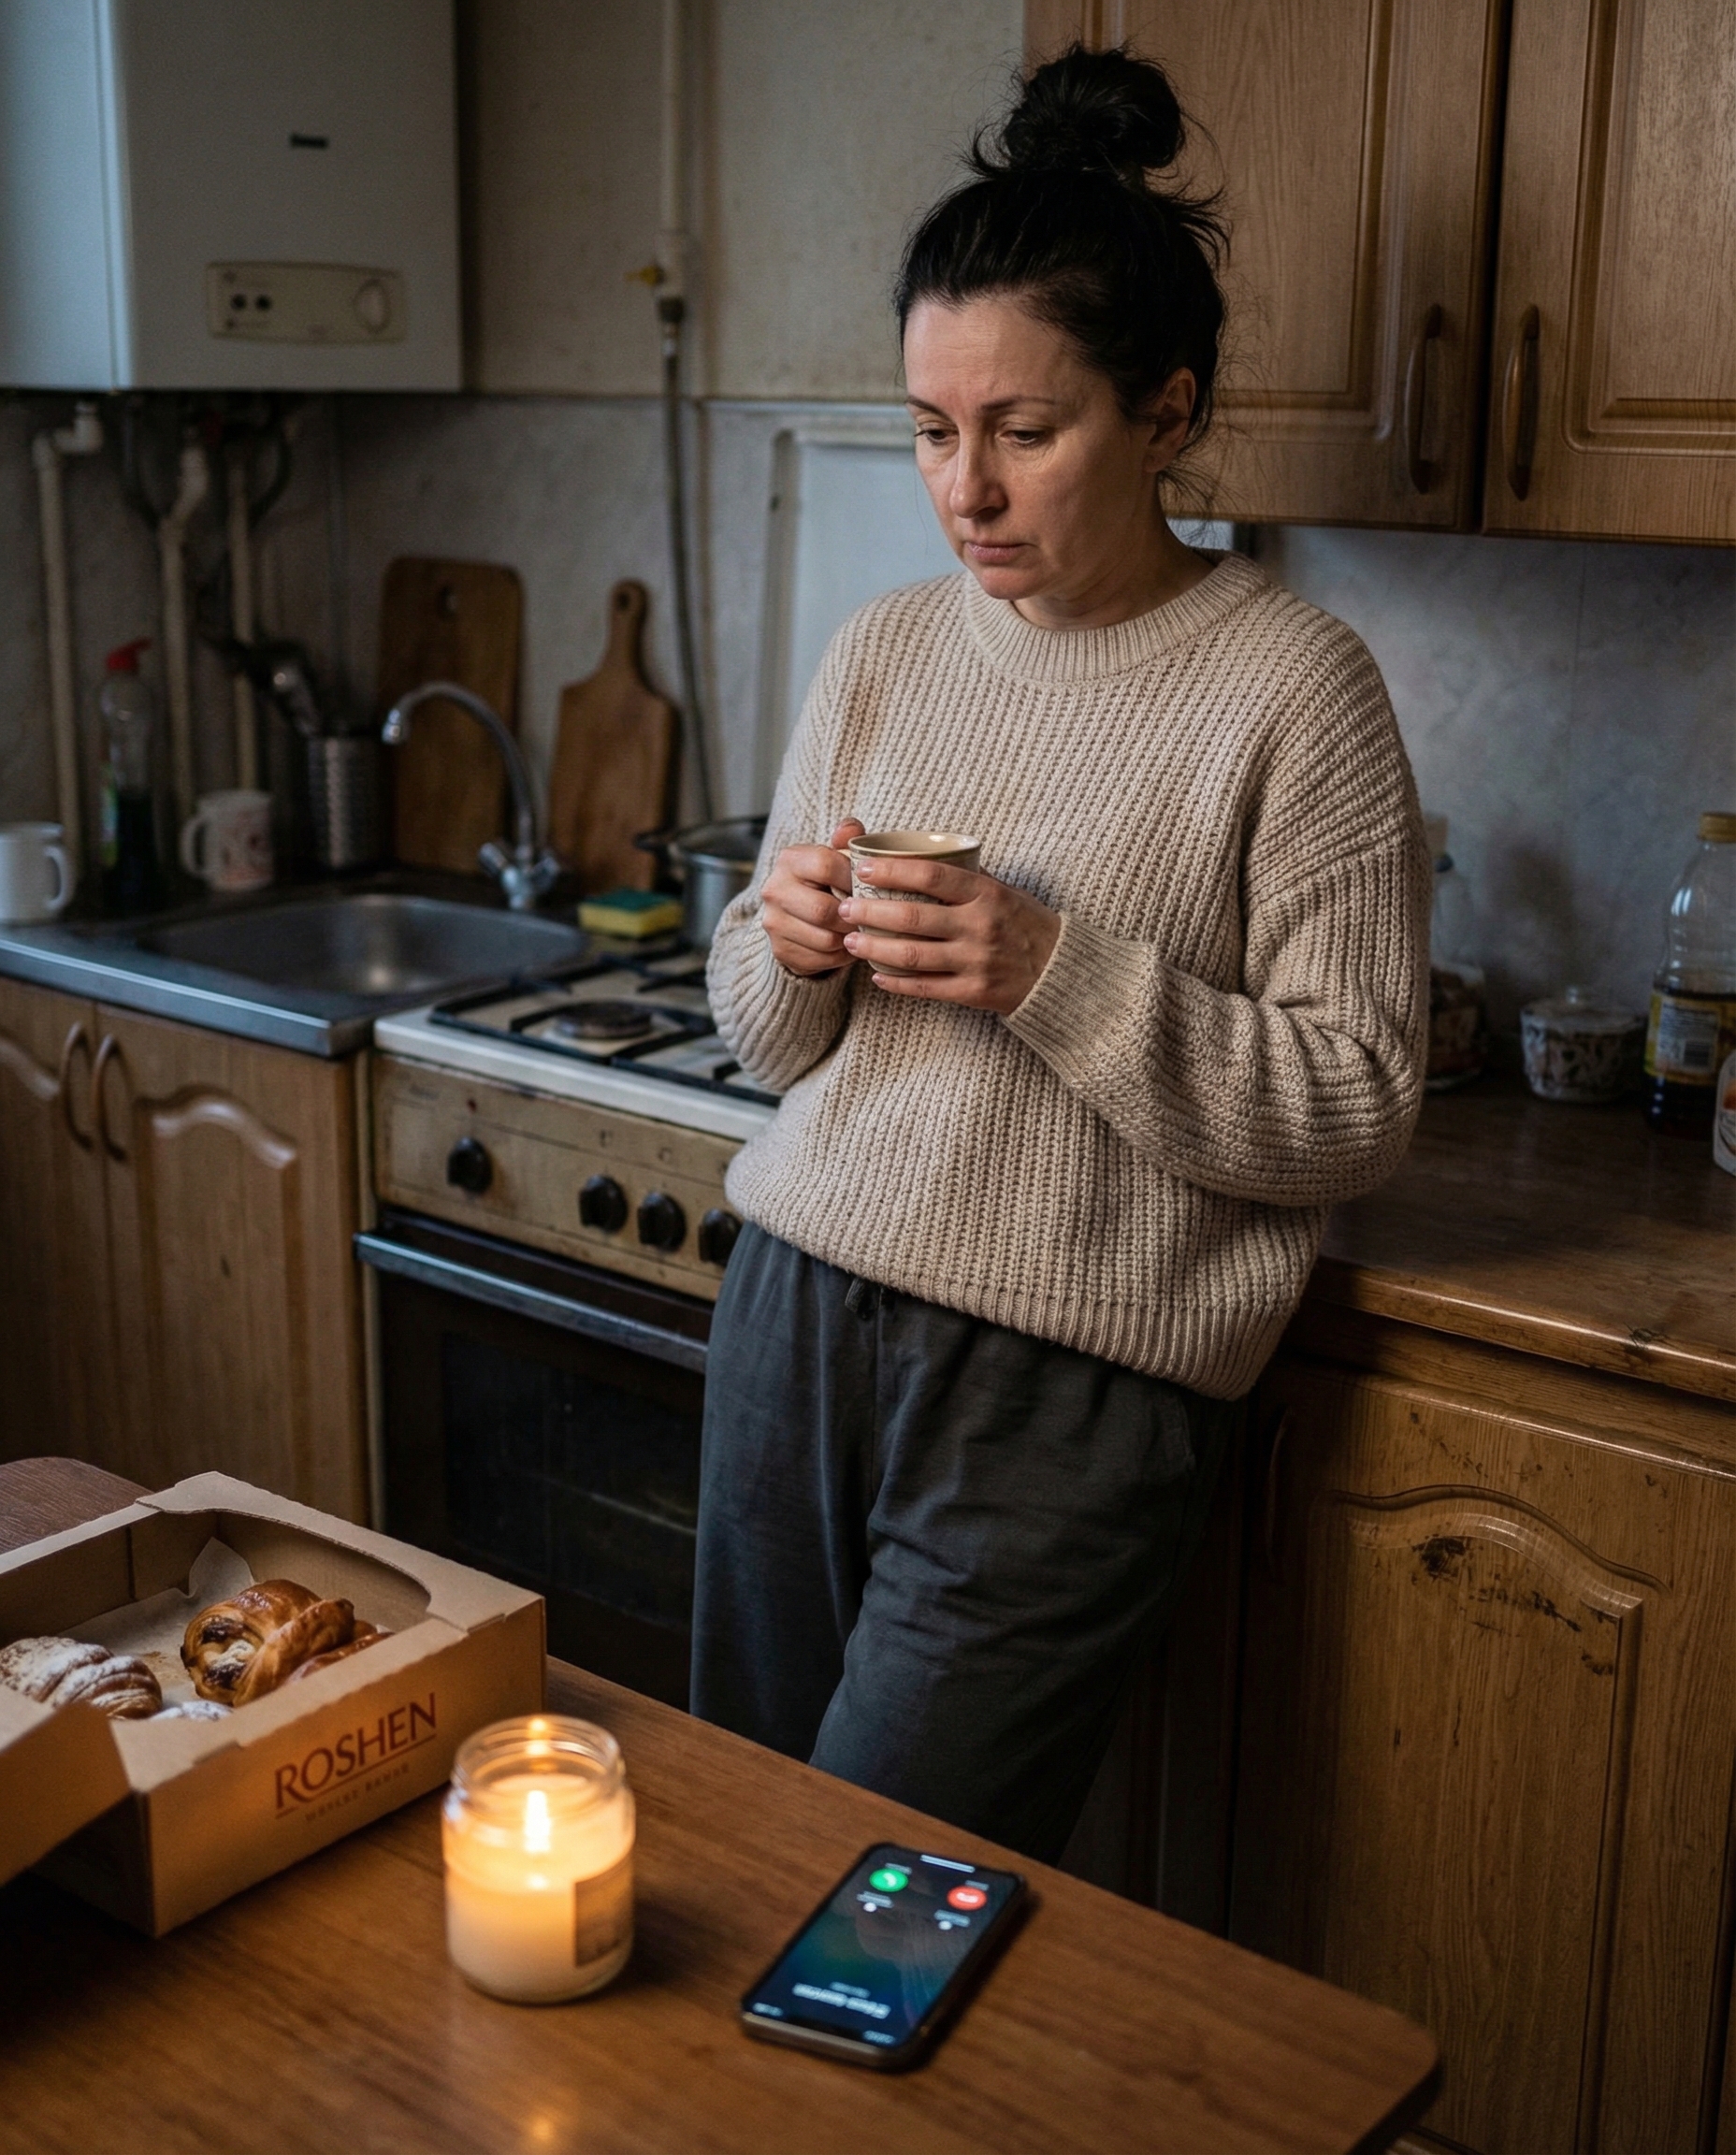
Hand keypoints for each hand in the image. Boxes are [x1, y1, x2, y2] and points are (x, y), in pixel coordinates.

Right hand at [761, 819, 864, 975]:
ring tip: (862, 932)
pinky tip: (849, 946)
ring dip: (850, 939)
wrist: (798, 913)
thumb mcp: (836, 856)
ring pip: (825, 939)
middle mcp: (774, 890)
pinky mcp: (780, 950)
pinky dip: (841, 957)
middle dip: (853, 917)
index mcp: (789, 860)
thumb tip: (851, 828)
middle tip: (871, 918)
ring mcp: (773, 923)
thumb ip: (847, 840)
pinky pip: (820, 960)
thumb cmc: (827, 881)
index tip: (869, 886)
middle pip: (823, 910)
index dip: (854, 878)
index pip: (825, 865)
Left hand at [839, 857, 1059, 1014]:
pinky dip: (896, 983)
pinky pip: (925, 987)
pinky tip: (877, 975)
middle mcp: (980, 926)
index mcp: (986, 894)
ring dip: (874, 948)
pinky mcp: (973, 993)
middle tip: (844, 908)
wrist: (1061, 973)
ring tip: (850, 941)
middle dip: (869, 911)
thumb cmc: (1027, 925)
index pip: (931, 875)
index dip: (891, 870)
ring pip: (911, 955)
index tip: (862, 869)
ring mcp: (976, 961)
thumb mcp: (1005, 892)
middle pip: (911, 916)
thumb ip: (968, 879)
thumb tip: (921, 857)